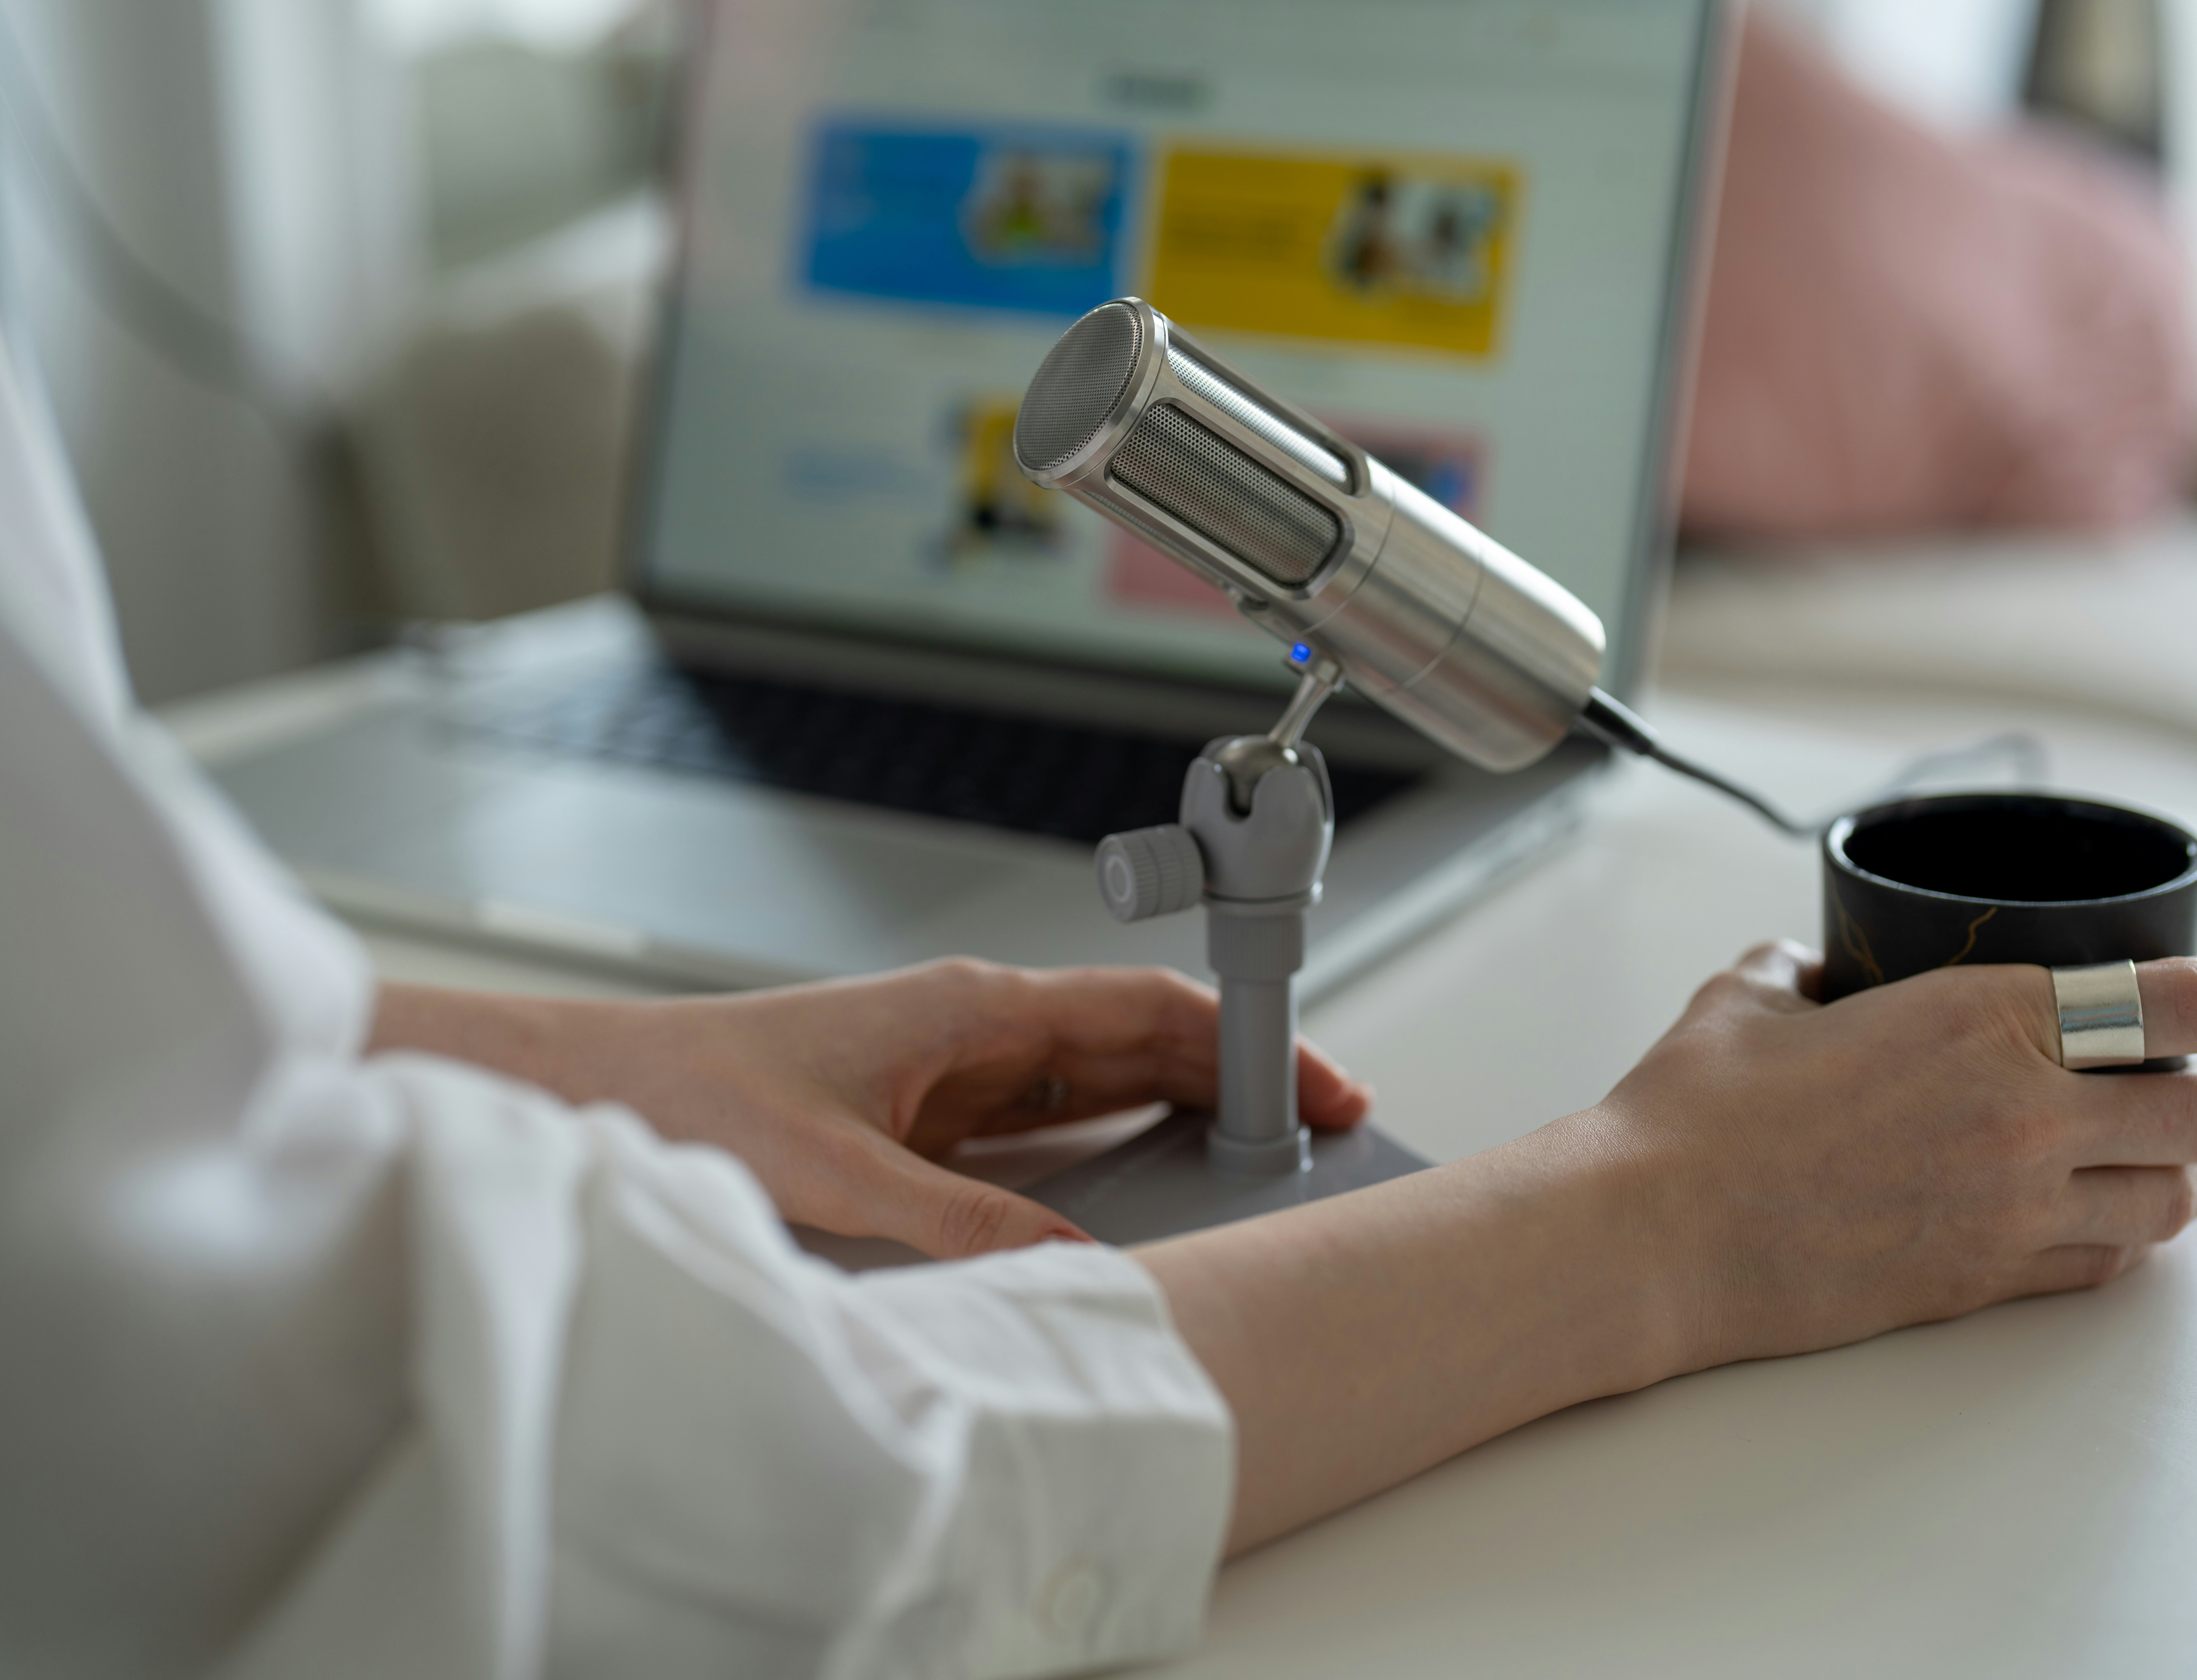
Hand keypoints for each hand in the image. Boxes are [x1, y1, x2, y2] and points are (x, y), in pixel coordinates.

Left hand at [368, 961, 1370, 1256]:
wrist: (603, 1084)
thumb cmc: (696, 1093)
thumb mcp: (841, 1174)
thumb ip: (962, 1223)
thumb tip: (1073, 1263)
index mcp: (972, 1010)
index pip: (1145, 1010)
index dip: (1242, 1038)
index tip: (1314, 1075)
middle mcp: (977, 1026)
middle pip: (1144, 1034)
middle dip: (1239, 1069)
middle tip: (1324, 1120)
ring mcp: (960, 1062)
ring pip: (1107, 1069)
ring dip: (1188, 1099)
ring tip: (1266, 1145)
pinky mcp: (937, 1105)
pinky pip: (1057, 1109)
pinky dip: (1122, 1129)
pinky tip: (1158, 1164)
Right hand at [1140, 940, 2196, 1552]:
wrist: (1658, 1229)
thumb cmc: (1698, 1115)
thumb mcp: (1752, 995)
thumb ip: (1805, 967)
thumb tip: (1820, 968)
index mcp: (1982, 1021)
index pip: (2176, 1003)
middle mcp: (2022, 1116)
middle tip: (2181, 1076)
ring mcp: (2013, 1210)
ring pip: (2176, 1199)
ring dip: (2179, 1171)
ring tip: (2147, 1153)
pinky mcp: (1985, 1280)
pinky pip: (2106, 1264)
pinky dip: (2121, 1235)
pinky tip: (2088, 1212)